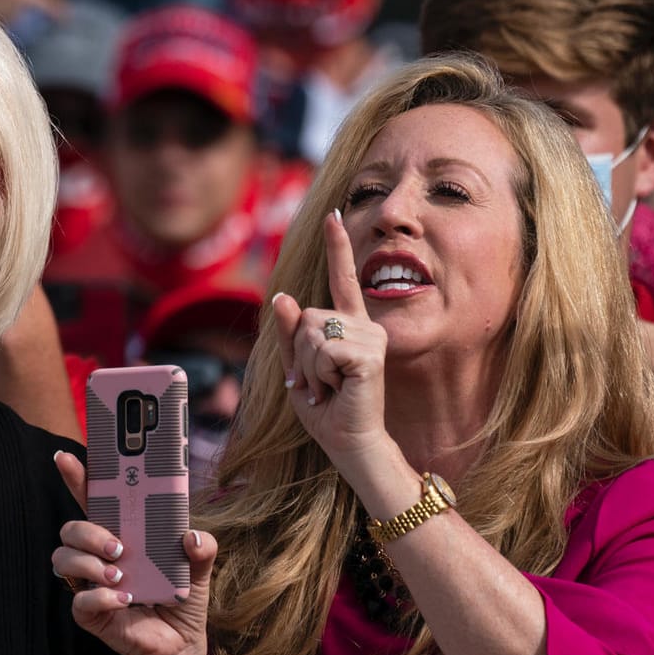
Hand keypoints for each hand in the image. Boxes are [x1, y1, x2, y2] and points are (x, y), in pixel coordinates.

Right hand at [51, 452, 215, 654]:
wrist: (181, 645)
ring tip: (121, 575)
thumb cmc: (182, 597)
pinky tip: (123, 600)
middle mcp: (99, 553)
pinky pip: (79, 599)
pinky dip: (99, 596)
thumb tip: (192, 538)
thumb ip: (202, 549)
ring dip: (90, 563)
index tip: (66, 458)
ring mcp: (90, 582)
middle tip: (119, 546)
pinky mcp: (90, 612)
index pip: (93, 499)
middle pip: (70, 528)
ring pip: (63, 558)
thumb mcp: (198, 568)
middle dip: (88, 531)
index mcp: (121, 532)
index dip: (77, 476)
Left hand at [272, 212, 391, 466]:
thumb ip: (290, 333)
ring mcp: (369, 338)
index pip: (342, 279)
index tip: (333, 214)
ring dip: (309, 367)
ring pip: (311, 332)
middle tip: (321, 382)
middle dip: (300, 353)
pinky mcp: (369, 354)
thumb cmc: (324, 407)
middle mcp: (363, 326)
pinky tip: (336, 389)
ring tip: (329, 386)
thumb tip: (284, 295)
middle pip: (306, 316)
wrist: (347, 439)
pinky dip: (317, 374)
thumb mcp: (297, 366)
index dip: (337, 246)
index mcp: (348, 325)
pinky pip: (322, 350)